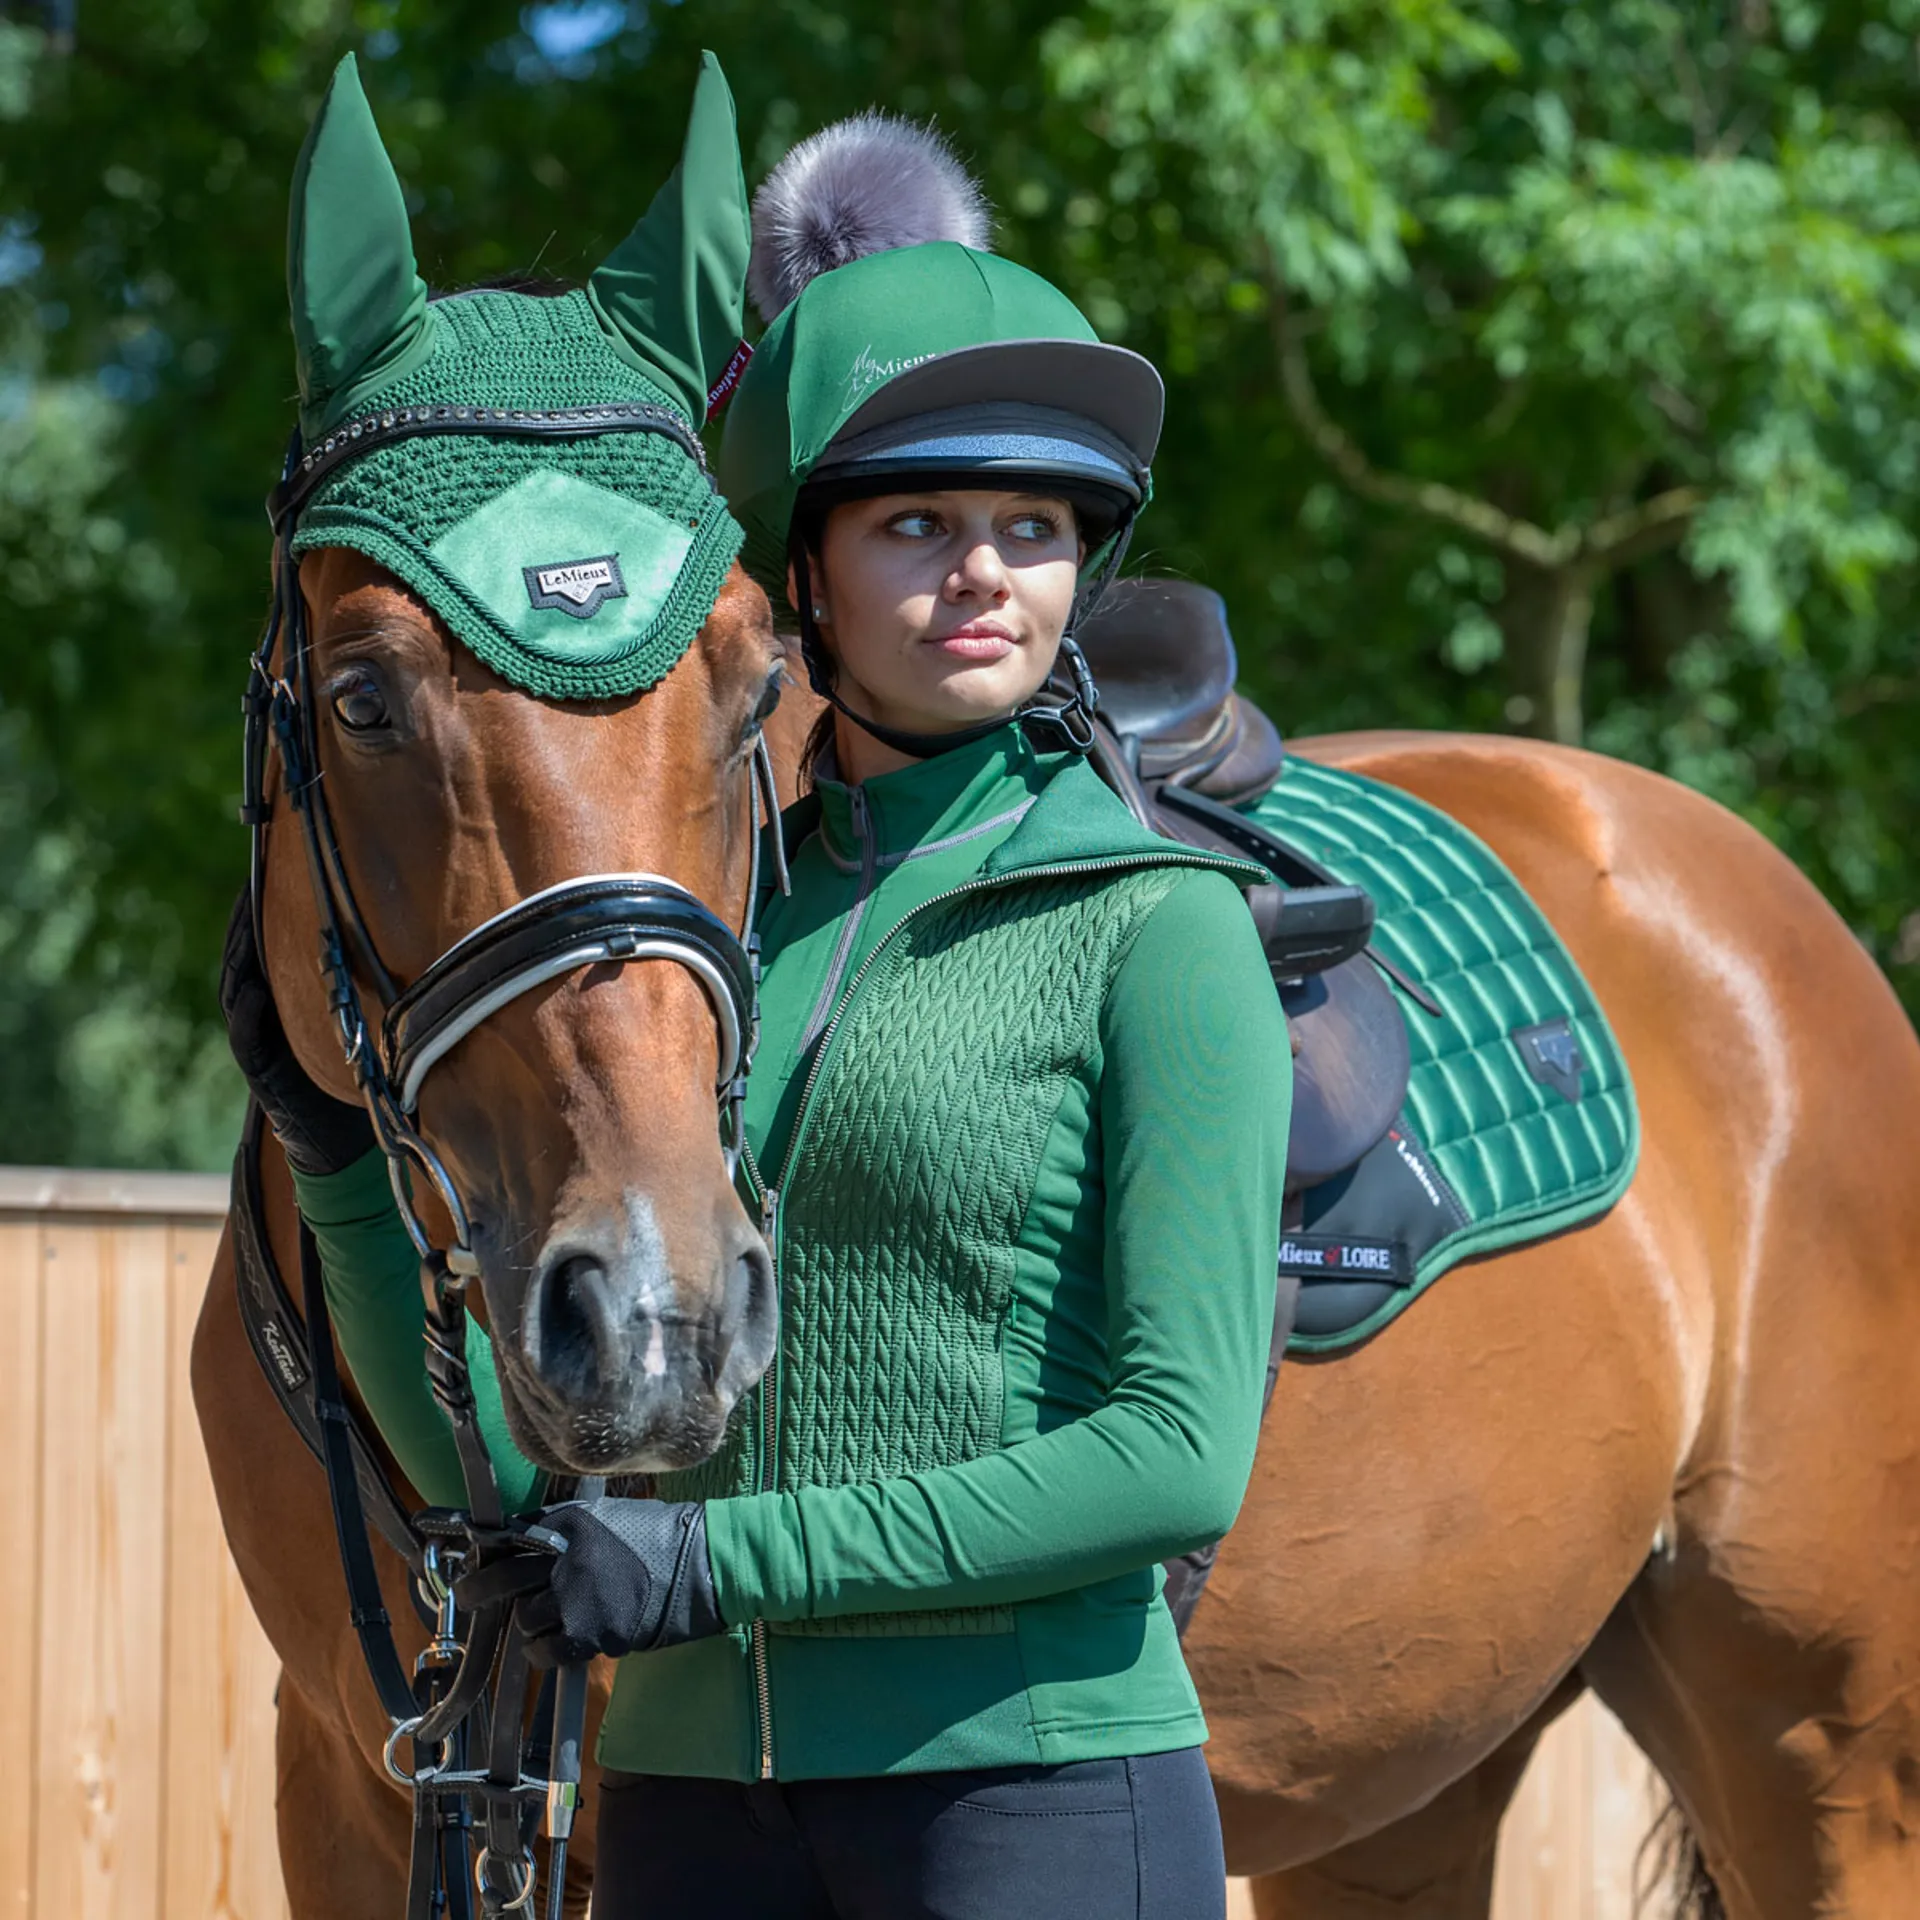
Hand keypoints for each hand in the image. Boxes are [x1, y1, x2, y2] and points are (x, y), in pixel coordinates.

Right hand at [219, 889, 375, 1176]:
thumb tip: (405, 930)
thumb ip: (367, 981)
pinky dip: (245, 1012)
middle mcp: (265, 1011)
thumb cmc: (356, 1069)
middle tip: (252, 882)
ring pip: (237, 987)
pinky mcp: (260, 1069)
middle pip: (245, 956)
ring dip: (238, 955)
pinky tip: (249, 990)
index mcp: (286, 994)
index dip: (264, 907)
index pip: (266, 941)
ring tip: (244, 921)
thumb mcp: (362, 1014)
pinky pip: (245, 1034)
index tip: (272, 868)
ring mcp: (258, 1039)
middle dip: (246, 920)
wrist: (341, 1138)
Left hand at [454, 1497, 724, 1667]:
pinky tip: (551, 1645)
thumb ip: (570, 1526)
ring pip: (524, 1618)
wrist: (704, 1564)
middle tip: (466, 1597)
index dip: (487, 1548)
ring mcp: (577, 1598)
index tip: (470, 1555)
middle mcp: (565, 1558)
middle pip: (500, 1578)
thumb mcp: (611, 1514)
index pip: (511, 1534)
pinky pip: (546, 1650)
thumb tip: (530, 1539)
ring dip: (530, 1621)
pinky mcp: (592, 1634)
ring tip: (547, 1619)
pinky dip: (543, 1651)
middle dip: (476, 1590)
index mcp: (570, 1522)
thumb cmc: (662, 1535)